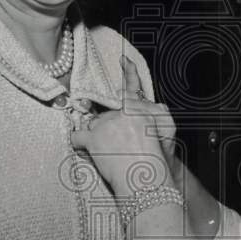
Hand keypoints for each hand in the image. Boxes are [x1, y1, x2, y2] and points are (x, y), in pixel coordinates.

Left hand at [71, 59, 172, 195]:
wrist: (145, 179)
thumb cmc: (153, 162)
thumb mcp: (162, 134)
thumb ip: (146, 119)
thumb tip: (132, 114)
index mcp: (140, 110)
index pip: (132, 88)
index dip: (128, 71)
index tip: (124, 59)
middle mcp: (122, 113)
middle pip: (107, 115)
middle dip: (109, 129)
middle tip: (119, 148)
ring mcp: (107, 125)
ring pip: (93, 126)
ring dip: (97, 138)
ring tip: (110, 155)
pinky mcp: (94, 138)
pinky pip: (78, 136)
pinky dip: (79, 144)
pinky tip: (86, 150)